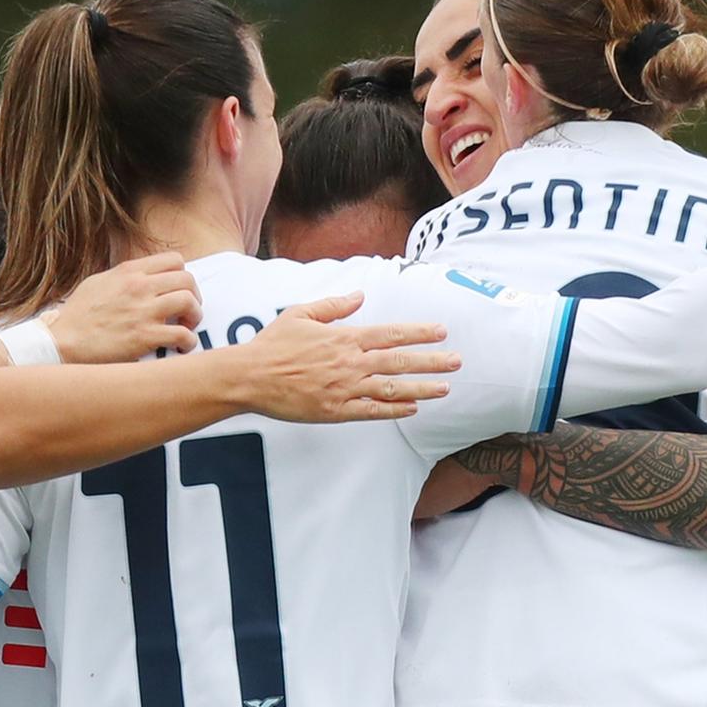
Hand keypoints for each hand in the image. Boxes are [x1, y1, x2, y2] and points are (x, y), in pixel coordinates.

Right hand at [49, 253, 200, 363]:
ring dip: (194, 317)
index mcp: (129, 271)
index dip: (183, 276)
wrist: (62, 341)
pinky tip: (180, 347)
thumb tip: (142, 278)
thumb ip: (123, 277)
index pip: (174, 260)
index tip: (179, 291)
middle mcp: (139, 286)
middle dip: (194, 296)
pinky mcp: (144, 337)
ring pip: (189, 302)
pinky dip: (188, 342)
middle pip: (187, 280)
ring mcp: (143, 311)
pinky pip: (183, 334)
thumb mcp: (98, 282)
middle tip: (187, 312)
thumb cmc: (77, 316)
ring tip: (186, 328)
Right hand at [224, 295, 455, 424]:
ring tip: (445, 388)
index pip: (391, 334)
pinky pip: (372, 411)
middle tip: (457, 361)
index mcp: (344, 338)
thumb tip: (359, 295)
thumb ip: (334, 306)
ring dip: (421, 388)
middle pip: (400, 362)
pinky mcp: (335, 411)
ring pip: (391, 388)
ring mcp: (344, 388)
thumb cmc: (273, 344)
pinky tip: (413, 409)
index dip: (419, 333)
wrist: (250, 377)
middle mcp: (350, 363)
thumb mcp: (301, 314)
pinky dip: (394, 410)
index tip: (441, 331)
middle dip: (432, 361)